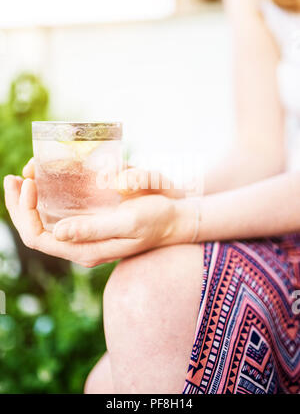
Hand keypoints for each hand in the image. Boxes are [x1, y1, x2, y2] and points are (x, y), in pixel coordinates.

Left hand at [4, 163, 194, 266]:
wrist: (174, 218)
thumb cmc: (155, 219)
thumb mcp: (128, 223)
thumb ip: (95, 230)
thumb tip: (57, 232)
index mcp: (86, 249)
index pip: (39, 237)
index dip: (25, 213)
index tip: (29, 184)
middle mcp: (80, 242)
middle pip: (35, 229)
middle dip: (19, 204)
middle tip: (14, 177)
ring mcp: (85, 232)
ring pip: (45, 220)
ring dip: (30, 198)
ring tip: (24, 173)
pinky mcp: (91, 221)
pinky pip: (61, 211)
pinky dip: (48, 194)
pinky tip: (45, 178)